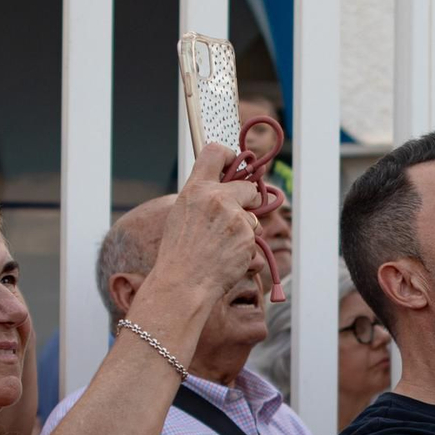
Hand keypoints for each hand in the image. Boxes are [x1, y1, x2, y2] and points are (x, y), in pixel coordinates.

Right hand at [139, 142, 265, 322]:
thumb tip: (224, 188)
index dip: (229, 156)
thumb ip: (203, 197)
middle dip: (247, 202)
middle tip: (233, 219)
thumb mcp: (182, 214)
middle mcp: (216, 198)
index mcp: (195, 188)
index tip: (235, 164)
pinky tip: (228, 256)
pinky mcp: (248, 236)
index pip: (215, 152)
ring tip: (222, 245)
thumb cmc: (180, 253)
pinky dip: (246, 247)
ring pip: (253, 217)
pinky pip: (255, 237)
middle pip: (247, 187)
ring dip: (246, 230)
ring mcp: (234, 216)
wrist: (184, 282)